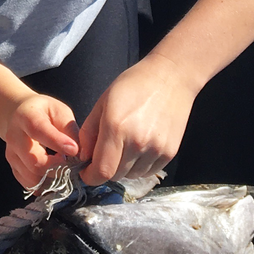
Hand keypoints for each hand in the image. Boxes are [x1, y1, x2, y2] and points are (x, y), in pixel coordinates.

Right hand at [4, 92, 79, 188]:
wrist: (20, 115)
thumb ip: (70, 130)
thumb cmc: (45, 113)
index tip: (75, 150)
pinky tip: (53, 175)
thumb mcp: (60, 112)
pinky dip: (44, 184)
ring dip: (52, 177)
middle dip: (57, 167)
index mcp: (26, 117)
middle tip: (71, 164)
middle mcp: (14, 136)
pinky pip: (29, 184)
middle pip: (34, 160)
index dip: (57, 142)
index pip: (38, 131)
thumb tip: (80, 153)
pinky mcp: (13, 167)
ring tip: (63, 168)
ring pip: (32, 176)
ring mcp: (11, 154)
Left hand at [75, 52, 197, 184]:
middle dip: (105, 169)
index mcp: (116, 128)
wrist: (171, 77)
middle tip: (104, 154)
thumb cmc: (133, 84)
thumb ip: (88, 132)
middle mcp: (137, 143)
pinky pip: (148, 171)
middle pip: (115, 175)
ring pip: (132, 175)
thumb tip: (83, 157)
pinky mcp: (170, 153)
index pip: (101, 171)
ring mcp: (156, 149)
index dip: (90, 176)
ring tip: (124, 147)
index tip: (85, 170)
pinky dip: (139, 166)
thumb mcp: (102, 102)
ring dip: (123, 168)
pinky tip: (139, 148)